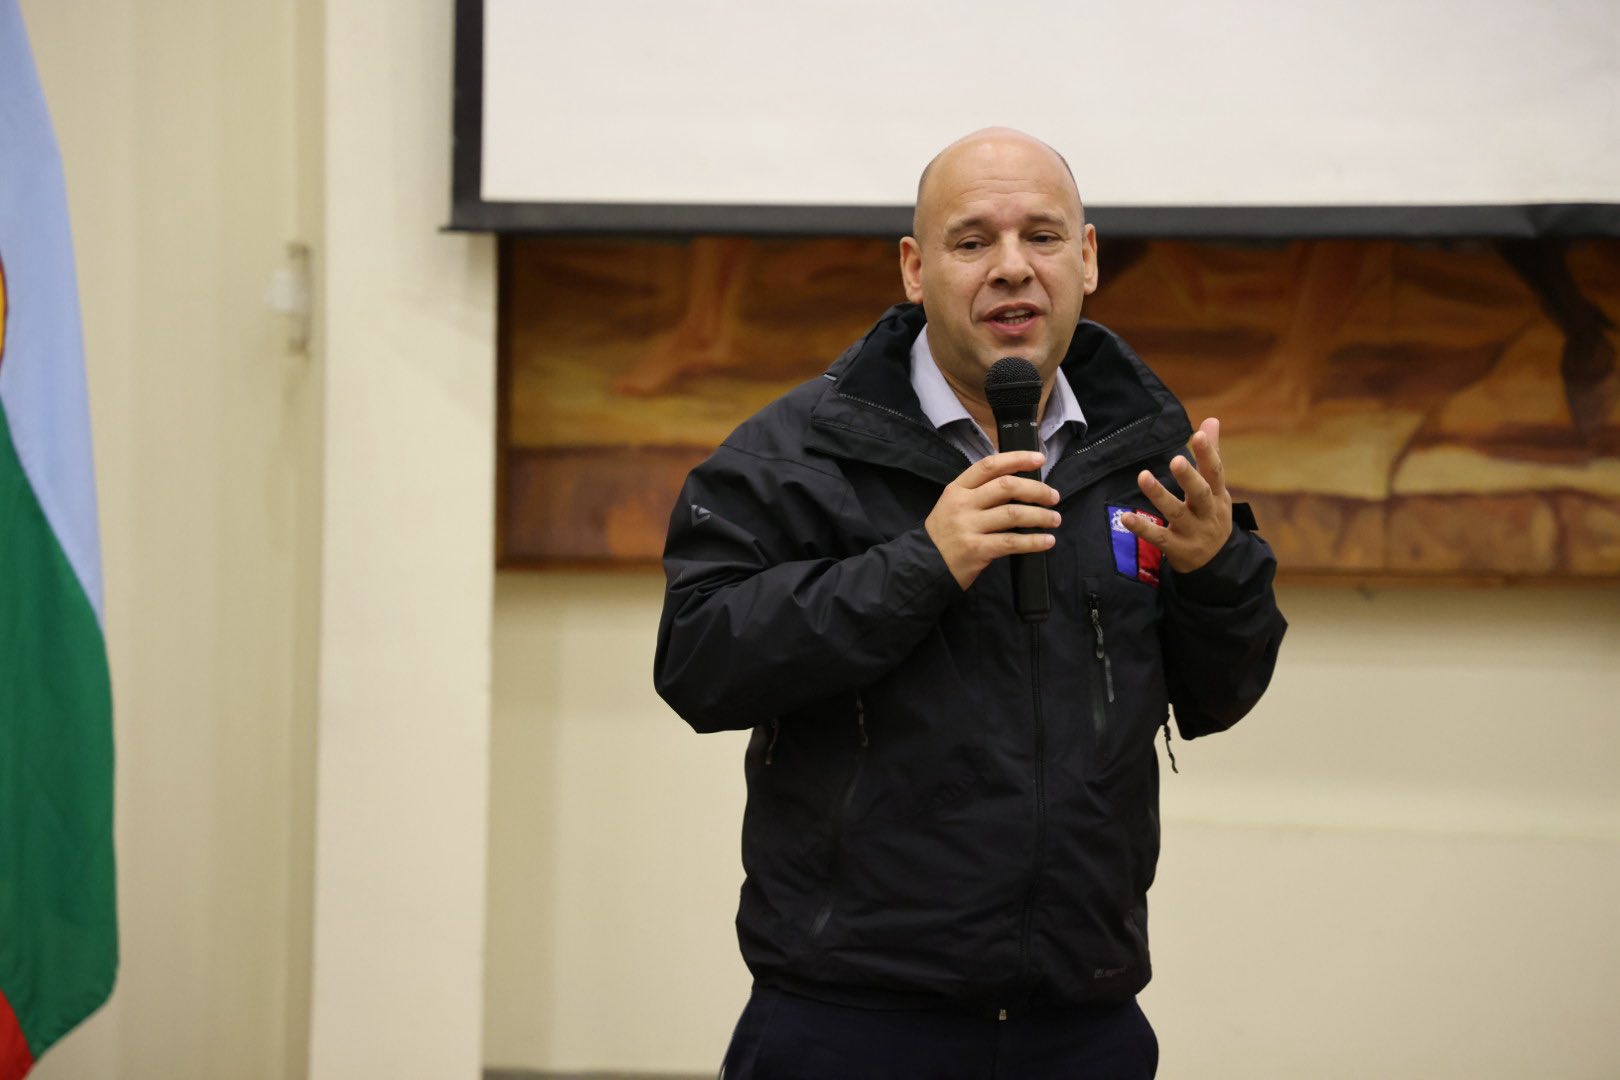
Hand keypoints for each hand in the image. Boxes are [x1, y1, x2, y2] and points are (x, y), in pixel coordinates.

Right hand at [925, 451, 1060, 590]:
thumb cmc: (944, 535)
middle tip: (1053, 496)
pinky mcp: (976, 549)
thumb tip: (1019, 485)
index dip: (1016, 459)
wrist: (923, 566)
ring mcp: (968, 527)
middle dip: (1036, 490)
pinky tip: (1047, 541)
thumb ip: (978, 493)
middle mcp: (962, 504)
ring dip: (1040, 516)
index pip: (989, 466)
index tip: (1039, 458)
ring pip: (1013, 514)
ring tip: (1055, 519)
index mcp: (957, 489)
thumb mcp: (952, 505)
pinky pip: (1012, 543)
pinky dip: (1034, 541)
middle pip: (1006, 487)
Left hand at [1123, 417, 1231, 572]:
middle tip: (1175, 459)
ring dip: (1159, 495)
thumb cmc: (1211, 515)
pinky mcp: (1177, 548)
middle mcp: (1208, 514)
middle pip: (1201, 494)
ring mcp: (1193, 532)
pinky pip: (1158, 537)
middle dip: (1189, 477)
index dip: (1208, 454)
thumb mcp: (1217, 489)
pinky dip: (1142, 528)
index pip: (1215, 472)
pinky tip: (1126, 517)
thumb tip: (1211, 420)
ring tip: (1143, 476)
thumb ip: (1210, 456)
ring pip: (1176, 513)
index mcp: (1218, 496)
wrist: (1218, 563)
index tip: (1197, 434)